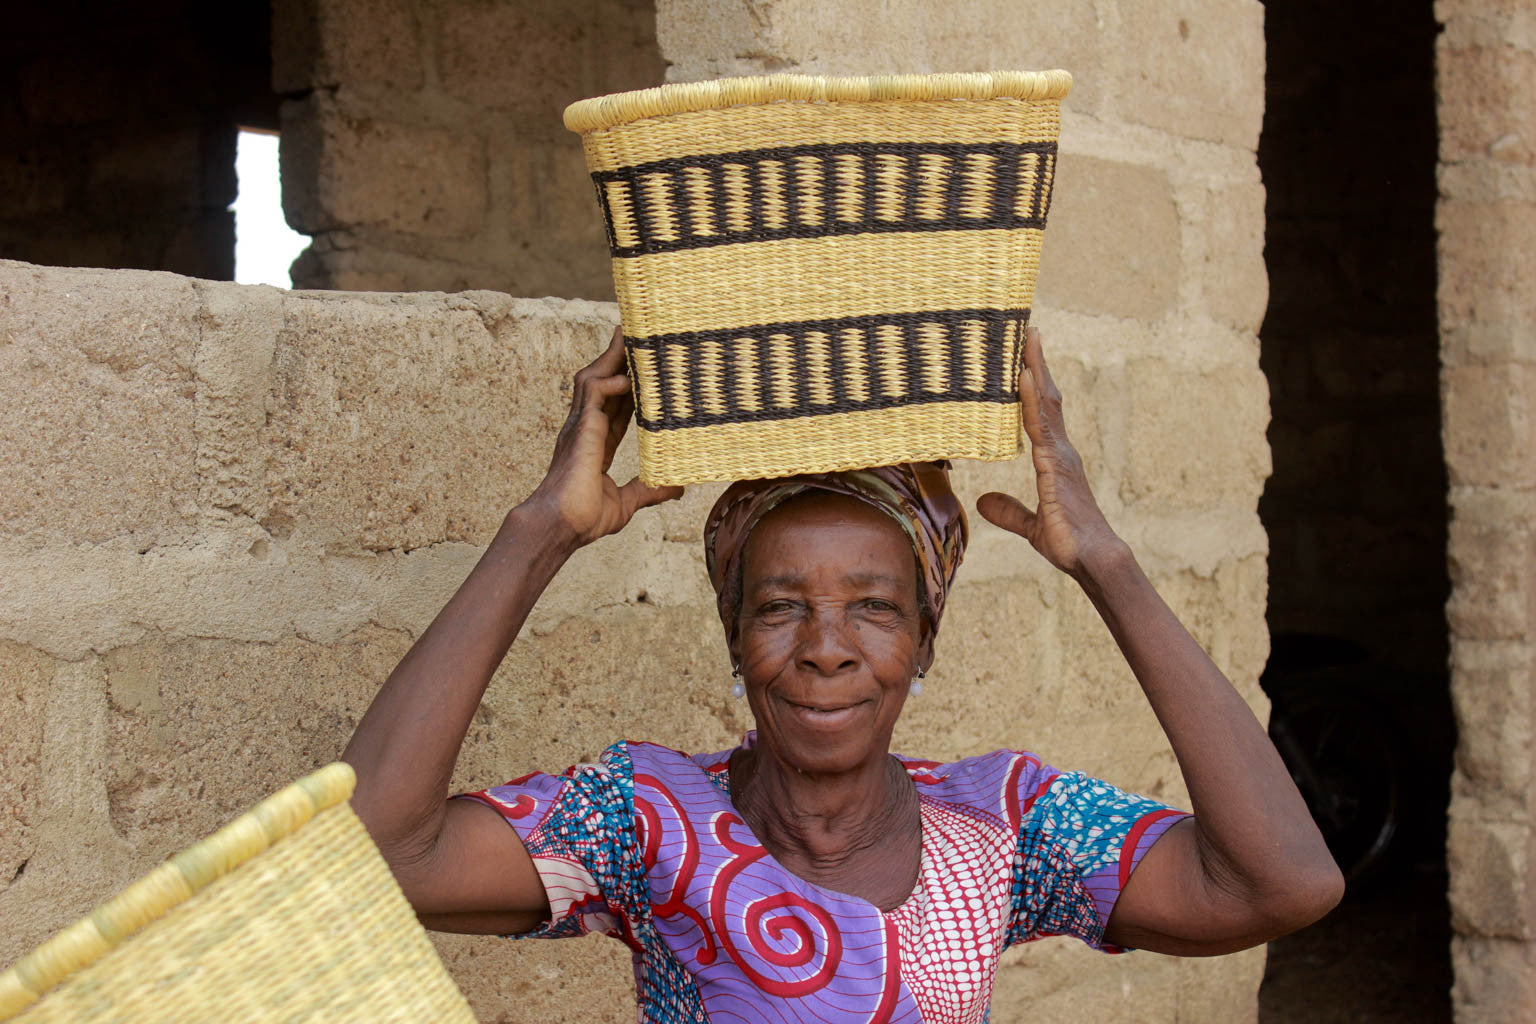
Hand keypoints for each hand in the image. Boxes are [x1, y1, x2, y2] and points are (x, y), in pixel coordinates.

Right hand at [526, 326, 681, 548]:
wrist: (560, 527)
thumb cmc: (583, 518)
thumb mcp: (626, 502)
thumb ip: (649, 491)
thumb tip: (676, 489)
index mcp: (594, 444)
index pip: (614, 406)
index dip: (628, 387)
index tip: (644, 370)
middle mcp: (584, 429)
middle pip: (601, 384)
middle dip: (616, 360)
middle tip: (635, 336)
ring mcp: (580, 427)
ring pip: (593, 379)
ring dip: (610, 359)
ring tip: (629, 338)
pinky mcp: (580, 431)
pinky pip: (593, 395)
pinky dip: (609, 382)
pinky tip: (628, 379)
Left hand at [976, 325, 1123, 578]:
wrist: (1090, 560)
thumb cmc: (1069, 542)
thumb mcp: (1030, 524)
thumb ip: (1009, 511)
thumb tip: (984, 501)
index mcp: (1055, 459)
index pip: (1041, 413)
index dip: (1033, 384)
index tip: (1023, 357)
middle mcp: (1061, 450)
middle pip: (1046, 397)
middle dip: (1036, 363)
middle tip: (1025, 328)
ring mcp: (1061, 455)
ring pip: (1045, 403)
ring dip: (1035, 368)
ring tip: (1025, 336)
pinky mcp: (1056, 466)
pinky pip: (1041, 426)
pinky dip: (1032, 400)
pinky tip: (1024, 377)